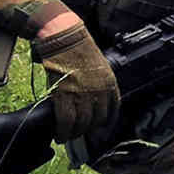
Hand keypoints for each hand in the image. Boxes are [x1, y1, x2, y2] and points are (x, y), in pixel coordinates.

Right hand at [33, 22, 119, 140]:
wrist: (65, 38)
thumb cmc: (78, 49)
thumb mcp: (98, 67)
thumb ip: (99, 84)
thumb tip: (92, 100)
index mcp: (110, 83)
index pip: (113, 110)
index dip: (106, 122)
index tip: (100, 128)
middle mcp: (99, 91)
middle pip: (97, 120)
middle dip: (88, 130)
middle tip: (79, 133)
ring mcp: (82, 94)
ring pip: (82, 123)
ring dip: (74, 134)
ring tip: (67, 136)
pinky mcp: (64, 94)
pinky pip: (66, 120)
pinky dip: (63, 131)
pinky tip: (59, 135)